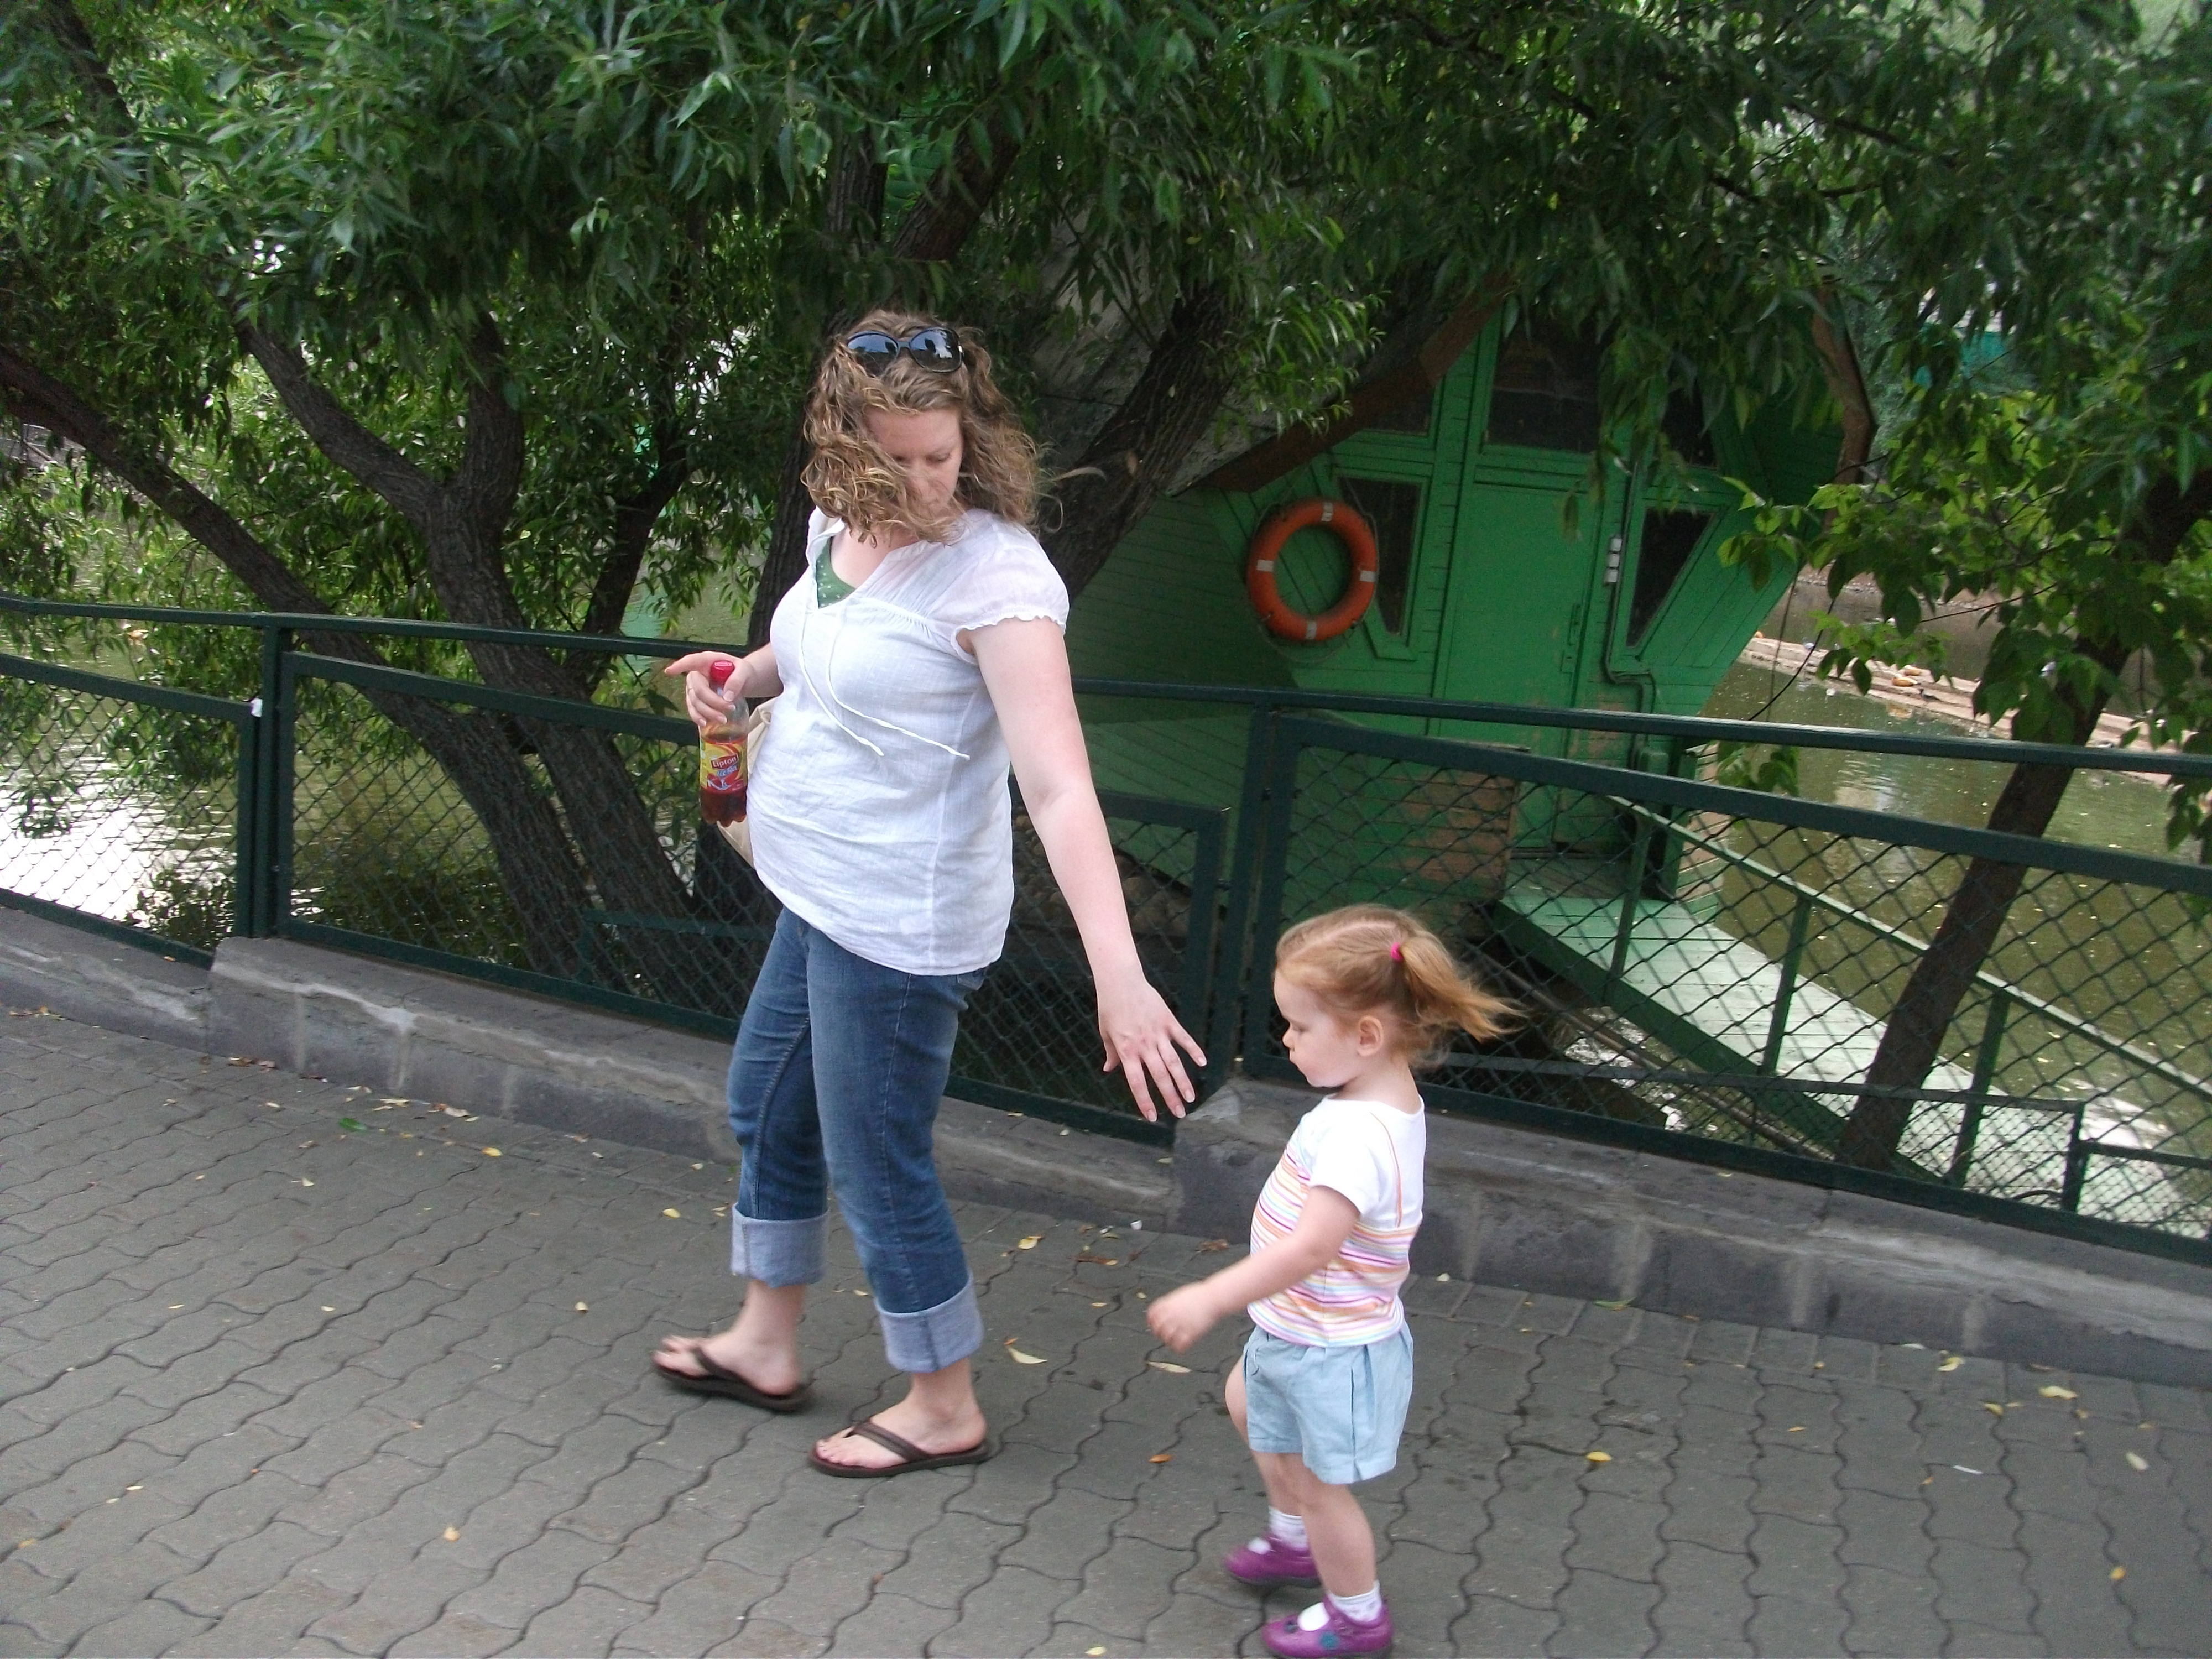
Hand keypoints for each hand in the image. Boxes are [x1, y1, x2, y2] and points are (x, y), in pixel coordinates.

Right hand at [664, 649, 741, 729]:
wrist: (742, 681)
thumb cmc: (741, 672)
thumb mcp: (745, 671)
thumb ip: (737, 680)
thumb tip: (728, 696)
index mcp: (707, 661)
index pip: (691, 661)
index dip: (680, 666)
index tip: (669, 671)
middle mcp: (697, 674)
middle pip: (698, 690)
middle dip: (713, 702)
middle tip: (730, 709)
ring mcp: (694, 687)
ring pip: (695, 702)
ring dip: (707, 712)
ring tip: (723, 719)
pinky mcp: (695, 699)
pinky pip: (693, 710)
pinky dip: (698, 717)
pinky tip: (705, 723)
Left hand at [1096, 964, 1206, 1121]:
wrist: (1121, 982)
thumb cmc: (1110, 1007)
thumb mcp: (1106, 1032)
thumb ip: (1111, 1053)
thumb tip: (1109, 1069)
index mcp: (1127, 1050)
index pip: (1137, 1082)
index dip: (1144, 1101)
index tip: (1152, 1117)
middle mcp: (1144, 1045)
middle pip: (1160, 1076)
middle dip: (1170, 1097)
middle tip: (1180, 1114)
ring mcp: (1158, 1033)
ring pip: (1174, 1062)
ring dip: (1183, 1081)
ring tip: (1191, 1098)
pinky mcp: (1168, 1021)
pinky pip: (1183, 1039)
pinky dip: (1193, 1050)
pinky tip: (1202, 1062)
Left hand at [1146, 1283, 1220, 1352]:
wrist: (1215, 1298)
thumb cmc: (1201, 1294)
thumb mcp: (1181, 1295)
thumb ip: (1171, 1303)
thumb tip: (1165, 1310)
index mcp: (1169, 1303)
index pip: (1152, 1315)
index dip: (1152, 1322)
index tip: (1155, 1326)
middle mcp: (1172, 1314)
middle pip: (1158, 1328)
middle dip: (1160, 1333)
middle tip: (1164, 1336)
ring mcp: (1181, 1323)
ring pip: (1167, 1339)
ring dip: (1169, 1341)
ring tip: (1174, 1342)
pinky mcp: (1191, 1332)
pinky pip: (1180, 1346)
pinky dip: (1179, 1348)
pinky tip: (1183, 1347)